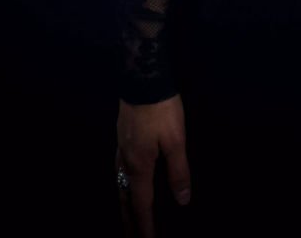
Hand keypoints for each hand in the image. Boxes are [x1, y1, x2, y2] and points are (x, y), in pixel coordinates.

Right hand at [116, 94, 190, 237]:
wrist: (142, 78)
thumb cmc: (161, 110)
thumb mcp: (176, 140)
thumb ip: (179, 171)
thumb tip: (182, 200)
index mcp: (139, 167)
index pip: (142, 205)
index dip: (145, 226)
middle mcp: (125, 162)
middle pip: (125, 200)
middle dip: (129, 222)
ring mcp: (120, 149)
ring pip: (119, 186)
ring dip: (123, 206)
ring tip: (127, 219)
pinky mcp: (121, 138)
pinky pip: (118, 172)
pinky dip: (122, 187)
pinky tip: (125, 183)